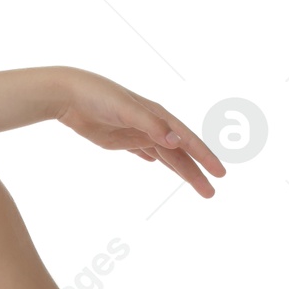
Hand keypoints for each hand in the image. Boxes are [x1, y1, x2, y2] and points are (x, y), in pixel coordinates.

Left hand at [54, 67, 225, 196]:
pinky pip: (142, 150)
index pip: (187, 141)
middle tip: (210, 193)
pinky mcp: (118, 139)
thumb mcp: (126, 110)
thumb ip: (150, 125)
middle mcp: (151, 125)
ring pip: (164, 156)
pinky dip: (152, 157)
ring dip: (180, 170)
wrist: (68, 95)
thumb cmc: (98, 96)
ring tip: (196, 186)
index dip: (205, 157)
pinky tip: (156, 163)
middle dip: (195, 173)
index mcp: (158, 116)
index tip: (220, 173)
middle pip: (179, 154)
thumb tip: (176, 141)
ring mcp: (135, 133)